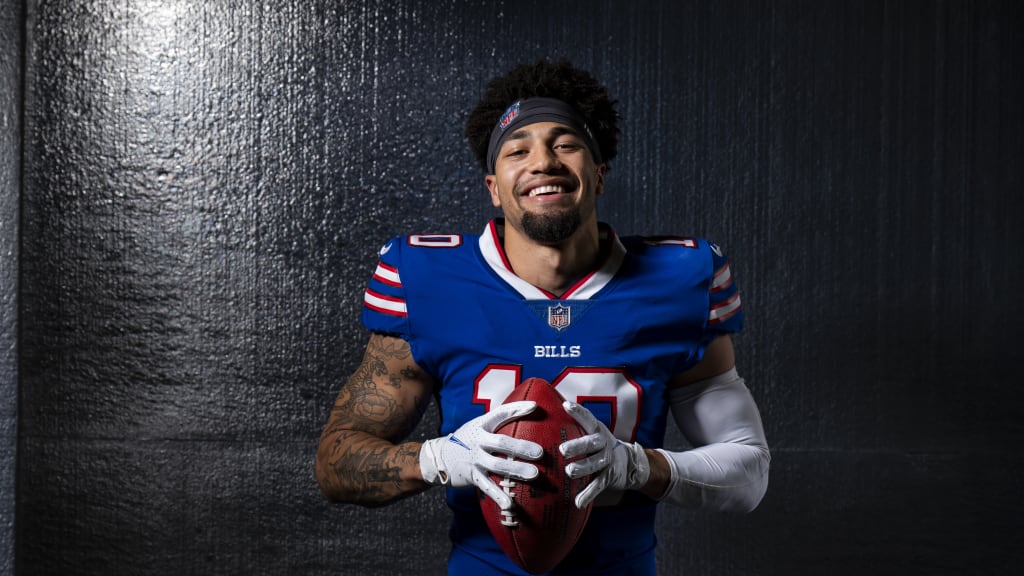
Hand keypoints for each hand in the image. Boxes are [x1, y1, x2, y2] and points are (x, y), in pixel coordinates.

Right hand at [419, 401, 542, 509]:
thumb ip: (500, 419)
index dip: (517, 409)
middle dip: (521, 447)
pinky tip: (510, 505)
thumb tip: (532, 407)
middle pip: (502, 443)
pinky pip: (488, 487)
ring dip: (516, 471)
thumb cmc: (467, 439)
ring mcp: (475, 460)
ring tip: (534, 475)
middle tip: (540, 452)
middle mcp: (478, 441)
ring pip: (497, 466)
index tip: (535, 407)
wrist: (439, 457)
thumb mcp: (479, 425)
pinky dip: (499, 497)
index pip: (500, 414)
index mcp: (482, 426)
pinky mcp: (472, 476)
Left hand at [560, 401, 650, 508]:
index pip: (588, 418)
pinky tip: (578, 502)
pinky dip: (588, 494)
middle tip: (563, 450)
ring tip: (569, 472)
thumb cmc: (599, 445)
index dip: (578, 411)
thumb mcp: (593, 433)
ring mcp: (607, 461)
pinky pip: (598, 486)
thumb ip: (577, 426)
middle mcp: (604, 443)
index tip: (566, 405)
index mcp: (597, 430)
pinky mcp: (609, 477)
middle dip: (577, 446)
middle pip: (591, 443)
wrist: (629, 463)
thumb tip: (549, 414)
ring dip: (582, 468)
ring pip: (595, 464)